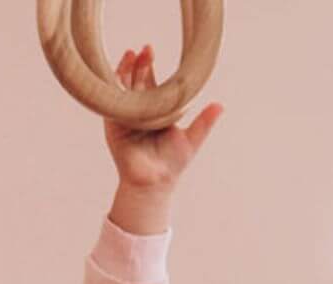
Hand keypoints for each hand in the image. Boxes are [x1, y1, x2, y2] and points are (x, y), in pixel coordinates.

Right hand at [105, 46, 220, 234]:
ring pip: (122, 89)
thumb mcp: (192, 139)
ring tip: (130, 54)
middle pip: (135, 82)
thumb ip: (204, 122)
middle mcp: (138, 112)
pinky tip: (114, 76)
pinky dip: (111, 90)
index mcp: (154, 110)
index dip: (149, 66)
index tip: (151, 50)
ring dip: (124, 71)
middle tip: (146, 50)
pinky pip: (111, 105)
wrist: (155, 184)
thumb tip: (221, 106)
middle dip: (139, 64)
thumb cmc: (172, 165)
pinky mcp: (113, 127)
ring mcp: (124, 118)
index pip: (149, 83)